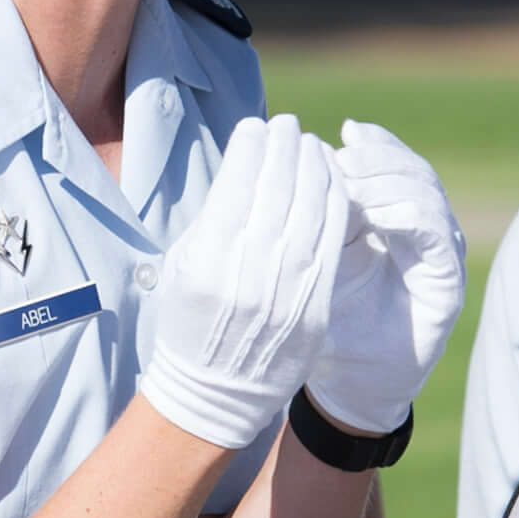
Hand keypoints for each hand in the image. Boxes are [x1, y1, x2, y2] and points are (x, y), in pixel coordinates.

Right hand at [139, 114, 351, 449]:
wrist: (217, 393)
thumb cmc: (191, 321)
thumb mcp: (183, 264)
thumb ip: (213, 216)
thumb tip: (246, 162)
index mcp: (207, 260)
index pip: (238, 184)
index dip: (251, 147)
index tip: (257, 126)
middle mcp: (248, 274)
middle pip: (277, 190)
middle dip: (286, 147)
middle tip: (288, 124)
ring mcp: (287, 292)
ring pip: (311, 211)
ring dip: (315, 168)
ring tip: (311, 145)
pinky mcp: (316, 307)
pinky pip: (333, 242)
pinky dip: (335, 204)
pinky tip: (331, 183)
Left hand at [304, 121, 466, 439]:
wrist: (344, 383)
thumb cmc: (327, 319)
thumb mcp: (319, 252)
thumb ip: (324, 207)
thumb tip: (314, 147)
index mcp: (396, 218)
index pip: (396, 163)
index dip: (374, 145)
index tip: (341, 135)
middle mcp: (425, 232)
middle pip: (414, 172)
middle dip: (379, 158)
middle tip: (344, 156)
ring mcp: (441, 256)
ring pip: (428, 195)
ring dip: (390, 182)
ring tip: (352, 181)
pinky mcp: (447, 283)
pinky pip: (436, 233)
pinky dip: (407, 216)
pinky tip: (376, 215)